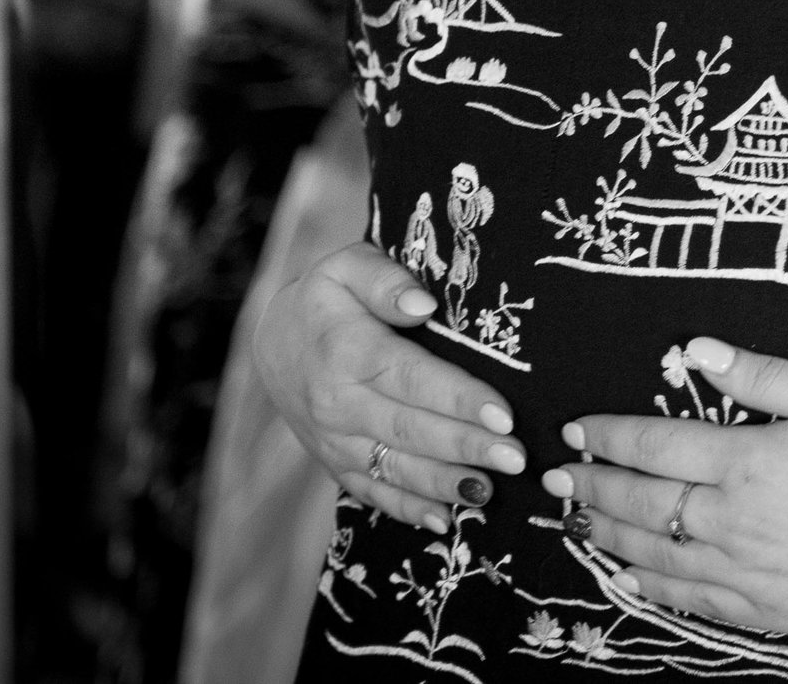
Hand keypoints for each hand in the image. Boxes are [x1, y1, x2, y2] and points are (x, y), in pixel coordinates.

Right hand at [253, 240, 527, 532]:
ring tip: (490, 491)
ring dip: (445, 484)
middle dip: (467, 447)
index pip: (411, 378)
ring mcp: (333, 440)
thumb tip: (424, 303)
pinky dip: (408, 510)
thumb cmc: (325, 298)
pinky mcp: (334, 463)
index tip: (504, 414)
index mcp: (347, 351)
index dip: (459, 399)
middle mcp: (337, 403)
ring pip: (395, 468)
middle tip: (516, 459)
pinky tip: (446, 521)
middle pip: (410, 430)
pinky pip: (372, 492)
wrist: (271, 342)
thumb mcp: (346, 267)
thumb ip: (385, 279)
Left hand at [544, 338, 787, 634]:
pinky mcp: (768, 612)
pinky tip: (634, 579)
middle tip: (555, 479)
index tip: (577, 428)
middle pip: (642, 505)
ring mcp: (748, 574)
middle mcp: (734, 523)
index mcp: (750, 462)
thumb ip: (764, 376)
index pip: (656, 445)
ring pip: (656, 557)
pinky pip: (692, 603)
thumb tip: (695, 350)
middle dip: (591, 488)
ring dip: (609, 537)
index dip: (610, 435)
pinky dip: (653, 588)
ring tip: (578, 524)